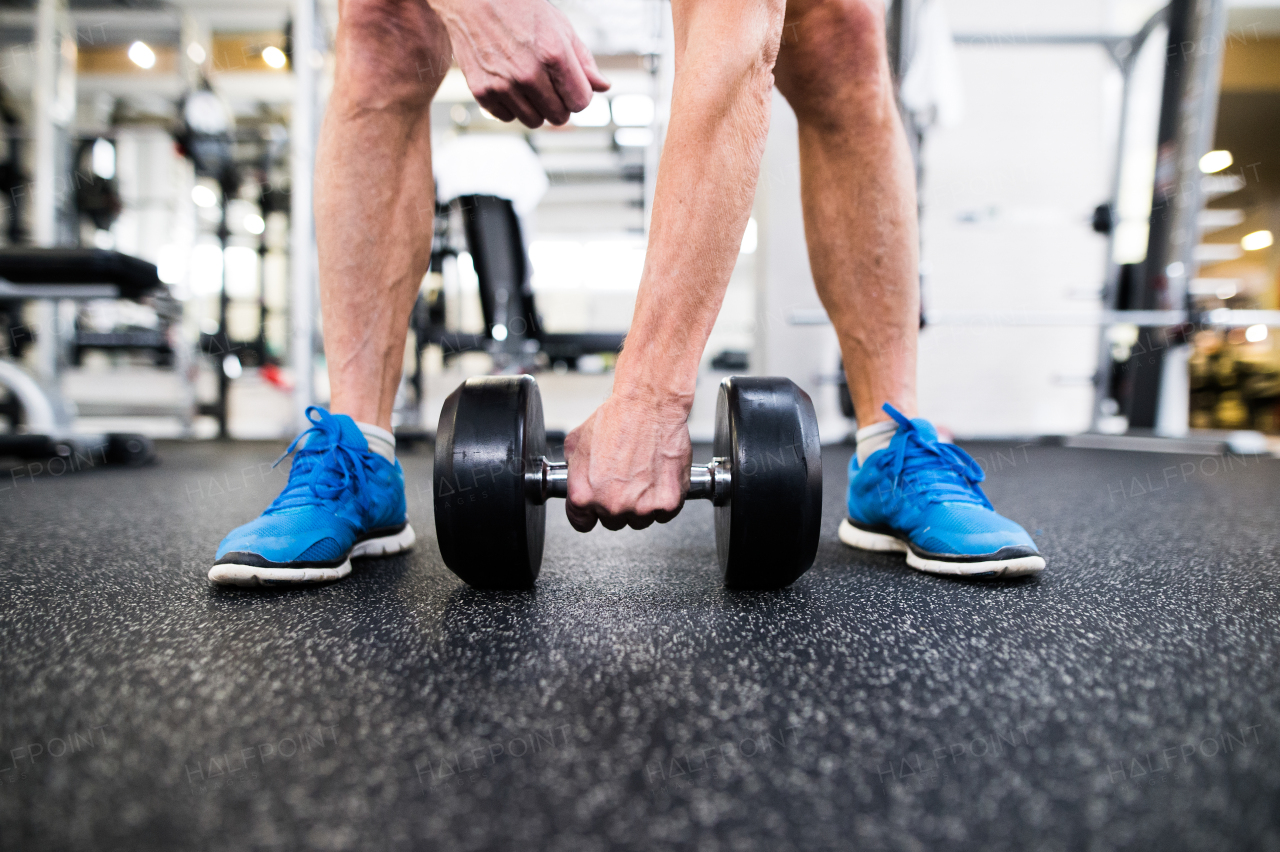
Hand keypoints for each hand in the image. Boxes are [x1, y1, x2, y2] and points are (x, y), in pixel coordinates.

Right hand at [430, 0, 609, 127]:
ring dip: (535, 107)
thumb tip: (603, 86)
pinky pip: (508, 117)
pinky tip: (508, 84)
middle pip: (559, 116)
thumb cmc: (518, 9)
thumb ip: (584, 60)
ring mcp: (503, 85)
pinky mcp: (482, 92)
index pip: (581, 102)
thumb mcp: (559, 27)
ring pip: (534, 121)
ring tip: (528, 83)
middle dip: (559, 103)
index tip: (570, 84)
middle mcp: (528, 73)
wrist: (472, 0)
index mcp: (553, 54)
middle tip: (548, 83)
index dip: (578, 94)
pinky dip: (511, 106)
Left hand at [563, 391, 691, 531]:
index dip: (590, 513)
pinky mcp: (668, 502)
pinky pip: (664, 514)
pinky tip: (658, 478)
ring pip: (640, 520)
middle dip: (617, 504)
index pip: (582, 523)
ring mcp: (641, 507)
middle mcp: (611, 505)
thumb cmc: (615, 419)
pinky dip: (664, 500)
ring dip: (641, 504)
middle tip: (624, 479)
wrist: (648, 406)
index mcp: (584, 495)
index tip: (597, 506)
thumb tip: (575, 482)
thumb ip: (573, 473)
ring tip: (643, 476)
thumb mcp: (576, 444)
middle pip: (613, 522)